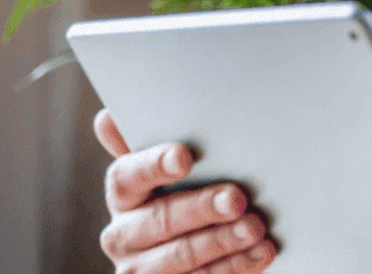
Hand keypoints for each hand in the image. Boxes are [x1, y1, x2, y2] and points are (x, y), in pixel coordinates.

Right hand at [94, 109, 275, 272]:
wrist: (198, 247)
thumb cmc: (186, 192)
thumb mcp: (171, 167)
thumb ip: (149, 140)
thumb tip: (111, 113)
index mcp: (123, 194)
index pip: (127, 176)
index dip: (154, 164)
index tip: (185, 156)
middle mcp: (124, 234)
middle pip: (159, 219)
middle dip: (202, 207)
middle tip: (238, 197)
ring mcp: (142, 269)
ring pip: (180, 256)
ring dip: (222, 242)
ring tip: (256, 228)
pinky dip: (234, 266)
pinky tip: (260, 252)